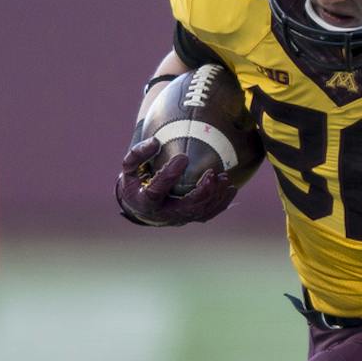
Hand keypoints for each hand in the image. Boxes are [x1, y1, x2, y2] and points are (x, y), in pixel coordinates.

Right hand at [116, 138, 235, 226]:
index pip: (157, 190)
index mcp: (144, 201)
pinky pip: (209, 214)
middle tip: (212, 173)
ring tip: (225, 176)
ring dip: (215, 195)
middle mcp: (163, 213)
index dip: (169, 174)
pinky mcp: (190, 218)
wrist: (142, 207)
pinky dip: (222, 203)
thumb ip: (137, 154)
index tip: (183, 157)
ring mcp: (178, 218)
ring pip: (201, 212)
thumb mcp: (129, 169)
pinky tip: (231, 188)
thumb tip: (156, 141)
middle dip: (202, 191)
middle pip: (186, 207)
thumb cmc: (136, 183)